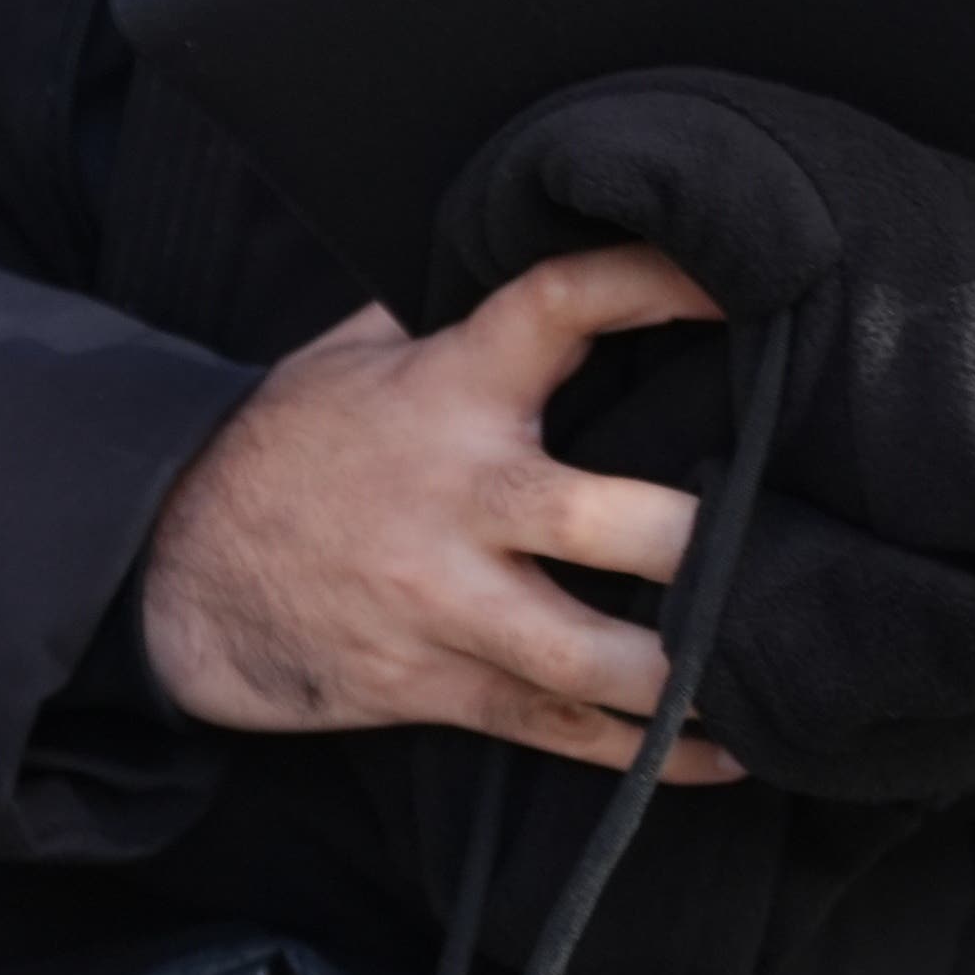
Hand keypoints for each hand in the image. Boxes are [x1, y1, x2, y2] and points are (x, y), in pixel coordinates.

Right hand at [138, 246, 753, 779]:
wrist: (178, 572)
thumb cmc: (290, 446)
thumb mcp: (353, 351)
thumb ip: (446, 299)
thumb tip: (535, 223)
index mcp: (446, 386)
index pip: (557, 307)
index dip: (648, 282)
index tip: (736, 277)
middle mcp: (458, 497)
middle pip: (600, 518)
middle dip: (698, 538)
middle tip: (796, 531)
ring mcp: (448, 603)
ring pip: (590, 651)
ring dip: (690, 667)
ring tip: (783, 664)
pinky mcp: (439, 688)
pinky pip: (558, 729)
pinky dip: (647, 752)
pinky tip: (725, 752)